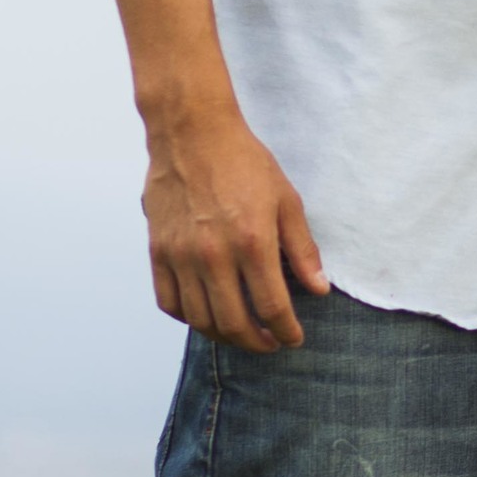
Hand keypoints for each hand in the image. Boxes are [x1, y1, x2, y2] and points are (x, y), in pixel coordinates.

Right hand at [143, 105, 326, 351]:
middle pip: (235, 324)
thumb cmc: (243, 163)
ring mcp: (182, 256)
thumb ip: (302, 250)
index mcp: (252, 243)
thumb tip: (318, 289)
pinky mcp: (158, 252)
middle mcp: (214, 256)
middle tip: (270, 343)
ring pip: (200, 320)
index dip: (286, 332)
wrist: (193, 133)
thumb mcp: (286, 201)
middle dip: (257, 343)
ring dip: (224, 336)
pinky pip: (169, 302)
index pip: (272, 308)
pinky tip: (205, 314)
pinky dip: (188, 318)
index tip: (293, 338)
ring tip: (241, 333)